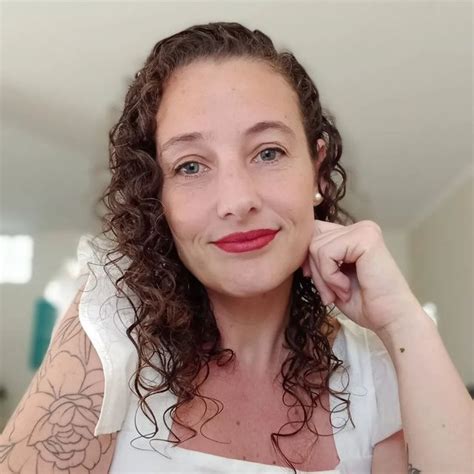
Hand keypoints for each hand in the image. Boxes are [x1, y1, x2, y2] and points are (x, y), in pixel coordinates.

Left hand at [300, 219, 422, 333]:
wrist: (390, 320)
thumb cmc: (364, 303)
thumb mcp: (332, 277)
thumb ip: (318, 259)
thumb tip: (295, 249)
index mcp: (353, 234)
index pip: (314, 233)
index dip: (308, 258)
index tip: (318, 282)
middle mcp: (360, 227)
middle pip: (312, 238)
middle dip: (315, 271)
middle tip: (331, 293)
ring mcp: (364, 230)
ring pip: (316, 247)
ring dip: (324, 277)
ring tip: (341, 291)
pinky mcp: (365, 238)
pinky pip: (326, 253)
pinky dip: (330, 277)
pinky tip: (346, 288)